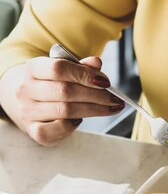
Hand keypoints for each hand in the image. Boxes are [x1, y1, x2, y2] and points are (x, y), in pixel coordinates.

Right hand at [0, 55, 124, 145]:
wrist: (25, 102)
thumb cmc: (51, 84)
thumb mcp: (63, 71)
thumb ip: (81, 67)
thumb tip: (96, 63)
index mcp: (33, 68)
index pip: (59, 68)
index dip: (85, 74)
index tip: (106, 82)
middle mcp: (26, 90)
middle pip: (66, 91)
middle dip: (96, 95)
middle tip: (115, 99)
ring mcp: (28, 111)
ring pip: (66, 111)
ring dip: (94, 110)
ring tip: (110, 108)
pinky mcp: (34, 130)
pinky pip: (58, 128)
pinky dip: (74, 125)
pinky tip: (81, 119)